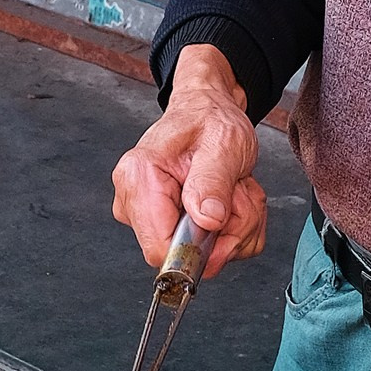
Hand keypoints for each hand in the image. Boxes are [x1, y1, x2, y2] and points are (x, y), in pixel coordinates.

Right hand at [112, 42, 268, 280]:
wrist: (206, 113)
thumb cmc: (209, 120)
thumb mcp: (223, 143)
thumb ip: (213, 182)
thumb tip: (206, 221)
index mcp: (139, 178)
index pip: (160, 250)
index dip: (200, 248)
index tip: (225, 220)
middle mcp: (134, 202)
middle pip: (187, 255)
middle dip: (227, 231)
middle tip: (236, 192)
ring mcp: (147, 219)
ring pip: (205, 257)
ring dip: (235, 228)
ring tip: (232, 190)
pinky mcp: (164, 228)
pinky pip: (211, 252)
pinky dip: (231, 230)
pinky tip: (227, 200)